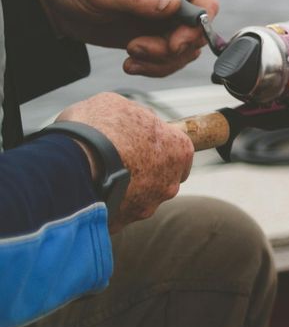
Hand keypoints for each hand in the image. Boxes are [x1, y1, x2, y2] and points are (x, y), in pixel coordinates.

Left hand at [29, 0, 218, 76]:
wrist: (53, 1)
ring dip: (161, 61)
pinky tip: (130, 64)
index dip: (198, 27)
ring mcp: (164, 19)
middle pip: (197, 32)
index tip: (174, 43)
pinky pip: (168, 60)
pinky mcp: (153, 37)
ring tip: (130, 57)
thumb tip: (172, 5)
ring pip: (185, 50)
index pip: (205, 2)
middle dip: (172, 48)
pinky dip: (153, 68)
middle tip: (138, 49)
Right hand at [54, 93, 195, 230]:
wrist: (71, 164)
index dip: (158, 145)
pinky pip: (115, 213)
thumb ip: (134, 114)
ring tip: (95, 176)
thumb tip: (134, 117)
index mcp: (179, 149)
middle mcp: (170, 182)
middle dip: (142, 171)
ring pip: (139, 198)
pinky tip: (86, 192)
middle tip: (115, 160)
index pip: (179, 151)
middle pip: (160, 177)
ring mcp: (148, 205)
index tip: (139, 143)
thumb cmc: (98, 129)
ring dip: (122, 189)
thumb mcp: (116, 104)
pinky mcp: (123, 223)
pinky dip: (104, 204)